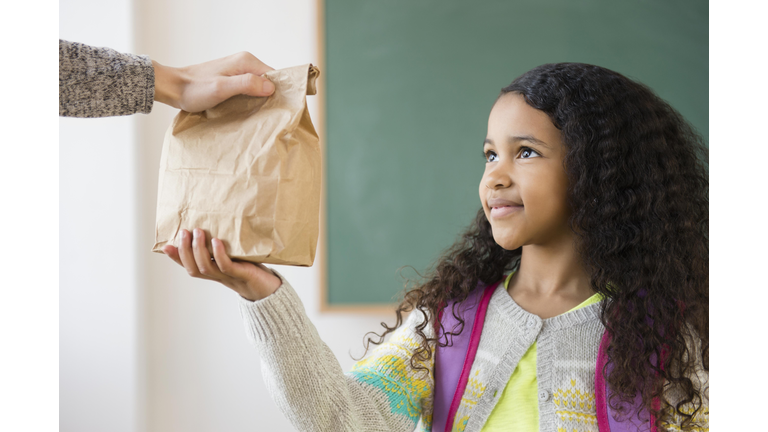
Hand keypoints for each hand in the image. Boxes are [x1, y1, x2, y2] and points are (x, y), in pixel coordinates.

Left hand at [153, 52, 274, 112]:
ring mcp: (238, 70)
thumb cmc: (194, 89)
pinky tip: (249, 109)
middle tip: (270, 114)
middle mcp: (245, 62)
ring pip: (260, 85)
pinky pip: (250, 88)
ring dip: (261, 99)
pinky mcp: (232, 78)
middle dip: (271, 96)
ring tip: (261, 114)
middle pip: (269, 80)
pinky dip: (252, 99)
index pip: (275, 75)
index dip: (280, 91)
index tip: (280, 107)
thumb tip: (270, 86)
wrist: (173, 87)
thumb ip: (246, 84)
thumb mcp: (221, 88)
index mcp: (246, 61)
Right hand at [162, 228, 281, 300]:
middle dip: (185, 250)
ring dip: (199, 250)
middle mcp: (217, 276)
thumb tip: (213, 226)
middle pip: (193, 268)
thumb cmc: (252, 268)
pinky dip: (219, 254)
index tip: (165, 246)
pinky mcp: (241, 274)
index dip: (176, 258)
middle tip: (185, 232)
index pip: (189, 266)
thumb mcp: (234, 256)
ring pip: (205, 267)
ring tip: (199, 232)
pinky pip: (226, 266)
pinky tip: (217, 242)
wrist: (269, 288)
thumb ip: (223, 247)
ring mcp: (228, 276)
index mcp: (212, 272)